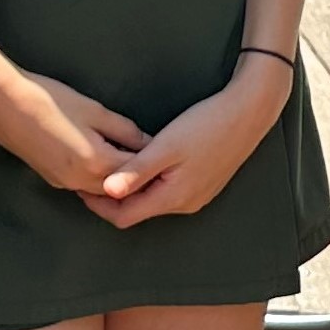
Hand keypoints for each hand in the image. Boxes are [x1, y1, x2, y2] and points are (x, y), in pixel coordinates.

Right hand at [0, 38, 145, 194]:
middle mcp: (80, 181)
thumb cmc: (49, 100)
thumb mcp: (95, 110)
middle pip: (120, 187)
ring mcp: (64, 183)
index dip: (153, 163)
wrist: (1, 103)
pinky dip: (98, 177)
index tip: (169, 154)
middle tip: (157, 162)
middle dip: (138, 176)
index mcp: (96, 163)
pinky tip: (104, 159)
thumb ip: (125, 130)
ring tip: (132, 160)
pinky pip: (84, 184)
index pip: (136, 172)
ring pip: (102, 189)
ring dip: (118, 179)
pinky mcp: (51, 178)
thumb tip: (147, 143)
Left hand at [85, 61, 288, 226]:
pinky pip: (168, 192)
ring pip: (152, 201)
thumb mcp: (166, 146)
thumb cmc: (207, 124)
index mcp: (172, 198)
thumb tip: (106, 191)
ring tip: (113, 166)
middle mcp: (184, 204)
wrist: (249, 112)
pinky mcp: (203, 185)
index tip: (80, 185)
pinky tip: (144, 163)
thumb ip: (136, 172)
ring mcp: (196, 196)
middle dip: (112, 197)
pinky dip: (150, 184)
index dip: (97, 204)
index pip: (123, 216)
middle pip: (137, 211)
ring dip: (131, 189)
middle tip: (91, 173)